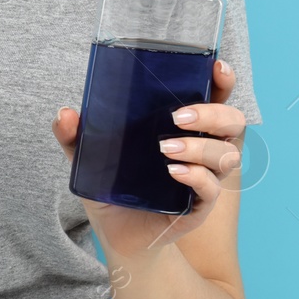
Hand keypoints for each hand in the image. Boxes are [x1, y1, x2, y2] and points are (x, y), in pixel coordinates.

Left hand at [51, 58, 247, 261]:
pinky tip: (173, 172)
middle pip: (233, 122)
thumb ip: (76, 134)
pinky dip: (196, 177)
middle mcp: (201, 148)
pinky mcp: (199, 206)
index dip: (223, 81)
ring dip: (199, 147)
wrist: (115, 231)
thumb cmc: (110, 186)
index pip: (215, 98)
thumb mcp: (88, 157)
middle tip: (177, 117)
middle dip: (213, 113)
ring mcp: (204, 177)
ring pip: (226, 155)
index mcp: (183, 127)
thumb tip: (65, 113)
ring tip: (165, 148)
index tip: (217, 67)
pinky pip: (212, 188)